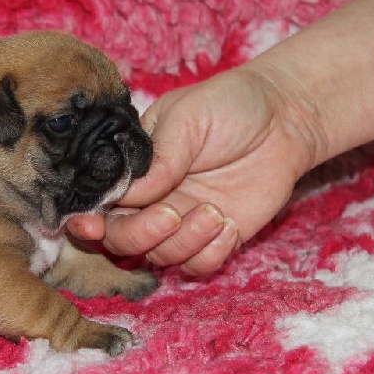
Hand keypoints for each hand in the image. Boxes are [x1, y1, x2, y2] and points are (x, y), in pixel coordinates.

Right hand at [69, 67, 321, 274]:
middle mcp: (149, 200)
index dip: (88, 220)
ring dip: (184, 242)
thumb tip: (128, 192)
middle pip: (120, 239)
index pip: (97, 202)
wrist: (286, 118)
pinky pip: (197, 266)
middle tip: (171, 214)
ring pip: (159, 257)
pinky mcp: (213, 238)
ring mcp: (181, 222)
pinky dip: (210, 254)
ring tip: (214, 213)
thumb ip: (159, 157)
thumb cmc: (229, 106)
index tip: (92, 224)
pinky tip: (230, 225)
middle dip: (139, 234)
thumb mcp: (187, 117)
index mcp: (132, 169)